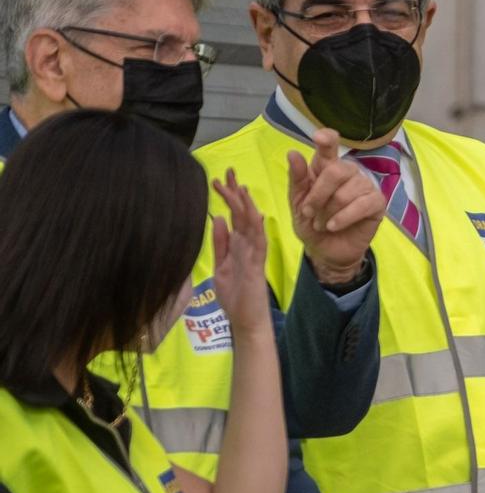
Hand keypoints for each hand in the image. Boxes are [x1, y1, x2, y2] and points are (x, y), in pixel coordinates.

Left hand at [208, 172, 268, 335]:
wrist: (246, 321)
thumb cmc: (235, 297)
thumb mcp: (221, 266)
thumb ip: (221, 244)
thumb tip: (217, 218)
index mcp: (238, 245)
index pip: (234, 216)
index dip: (228, 197)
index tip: (219, 179)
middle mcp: (248, 245)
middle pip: (244, 214)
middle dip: (236, 193)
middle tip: (229, 171)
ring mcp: (254, 254)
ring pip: (252, 224)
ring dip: (245, 205)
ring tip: (238, 186)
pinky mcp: (257, 265)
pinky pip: (259, 243)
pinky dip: (257, 228)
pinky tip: (254, 214)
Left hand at [289, 128, 384, 286]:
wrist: (326, 252)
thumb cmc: (312, 224)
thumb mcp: (297, 203)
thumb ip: (297, 179)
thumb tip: (293, 153)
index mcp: (326, 167)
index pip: (329, 146)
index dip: (327, 139)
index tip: (320, 137)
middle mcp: (348, 173)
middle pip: (336, 171)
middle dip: (318, 195)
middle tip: (309, 213)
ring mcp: (364, 186)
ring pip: (346, 192)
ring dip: (329, 212)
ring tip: (323, 224)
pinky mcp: (376, 203)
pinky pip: (362, 205)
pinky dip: (344, 217)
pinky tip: (334, 226)